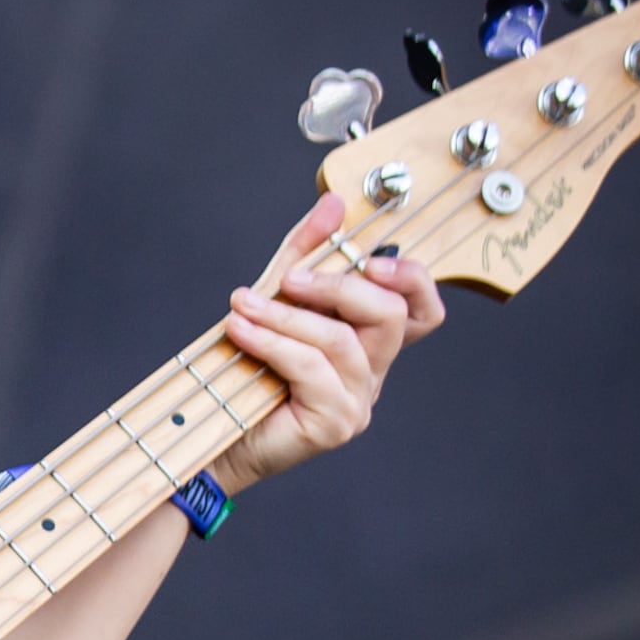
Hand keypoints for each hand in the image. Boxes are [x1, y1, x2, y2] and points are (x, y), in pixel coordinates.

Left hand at [210, 193, 446, 493]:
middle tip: (289, 278)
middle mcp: (374, 372)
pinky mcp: (335, 422)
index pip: (422, 309)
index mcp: (371, 343)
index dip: (412, 278)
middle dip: (337, 286)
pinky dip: (271, 342)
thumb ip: (306, 251)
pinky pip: (310, 367)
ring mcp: (359, 400)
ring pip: (340, 340)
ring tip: (242, 305)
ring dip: (285, 315)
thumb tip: (332, 202)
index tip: (370, 257)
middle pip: (389, 315)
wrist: (217, 437)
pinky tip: (240, 331)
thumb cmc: (248, 370)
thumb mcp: (278, 298)